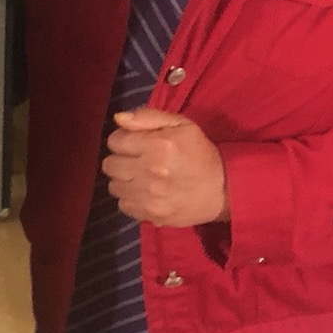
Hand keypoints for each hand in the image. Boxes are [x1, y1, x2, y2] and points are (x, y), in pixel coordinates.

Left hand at [101, 108, 228, 228]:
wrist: (223, 189)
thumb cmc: (201, 153)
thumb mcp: (182, 125)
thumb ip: (148, 117)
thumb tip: (118, 119)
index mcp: (157, 145)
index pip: (115, 141)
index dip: (123, 139)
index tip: (135, 143)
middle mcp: (148, 172)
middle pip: (109, 165)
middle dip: (120, 159)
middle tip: (136, 160)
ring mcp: (147, 196)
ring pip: (113, 186)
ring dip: (124, 180)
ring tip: (140, 177)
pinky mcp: (149, 215)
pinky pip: (123, 205)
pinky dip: (130, 198)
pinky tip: (145, 192)